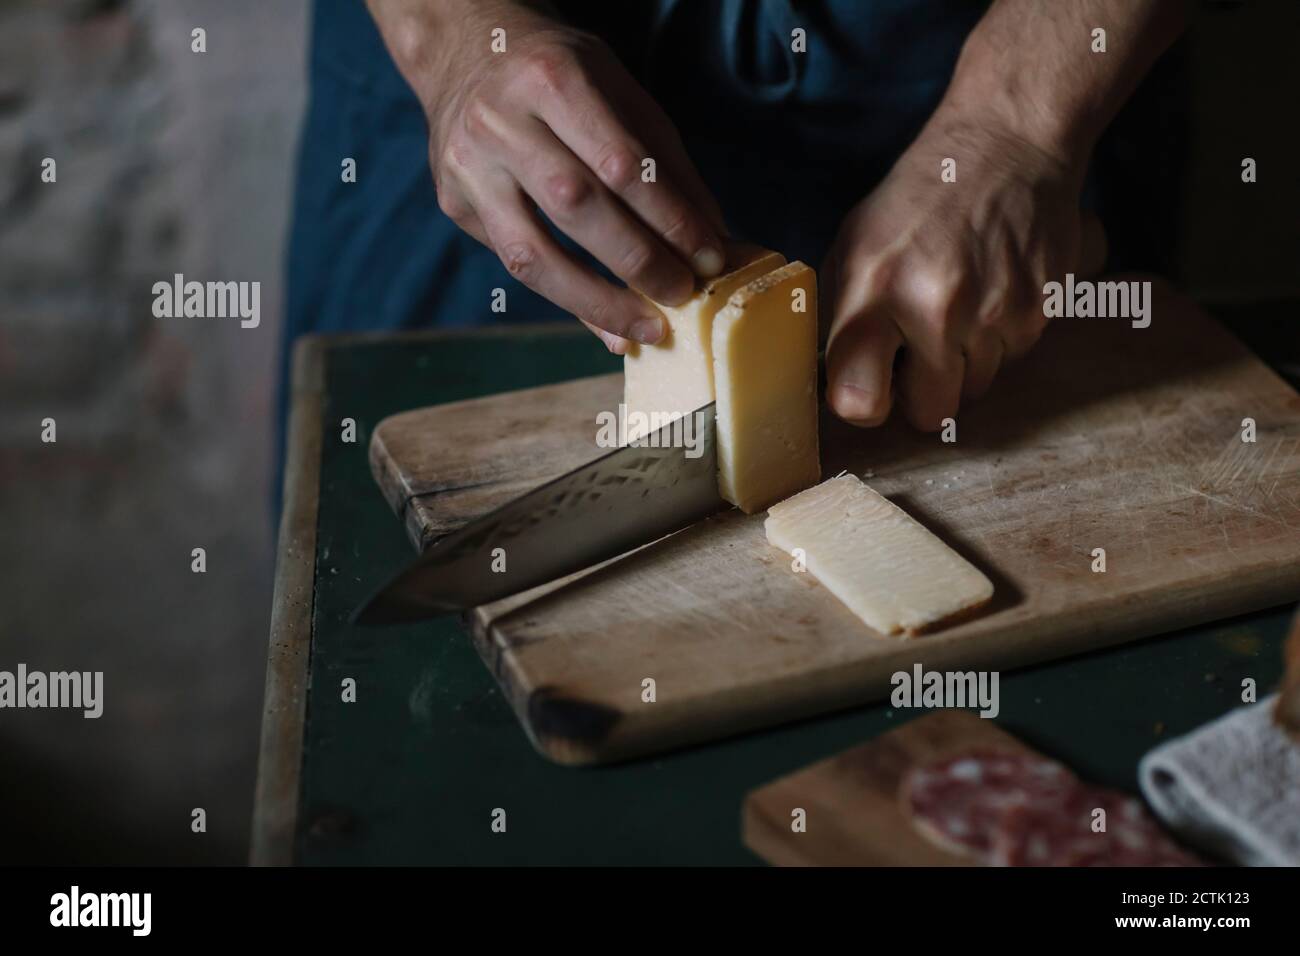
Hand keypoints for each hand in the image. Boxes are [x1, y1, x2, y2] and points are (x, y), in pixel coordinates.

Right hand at [368, 0, 727, 352]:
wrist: (468, 52)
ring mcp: (469, 167)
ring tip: (645, 329)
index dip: (670, 218)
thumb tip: (713, 239)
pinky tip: (606, 324)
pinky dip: (568, 301)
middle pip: (576, 206)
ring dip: (597, 302)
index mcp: (551, 79)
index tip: (709, 258)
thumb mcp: (621, 92)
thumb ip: (666, 163)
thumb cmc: (561, 74)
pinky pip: (516, 265)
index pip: (620, 162)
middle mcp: (499, 121)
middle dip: (638, 261)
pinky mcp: (455, 204)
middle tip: (682, 294)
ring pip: (532, 253)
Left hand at [822, 108, 1105, 430]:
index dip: (863, 405)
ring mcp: (993, 312)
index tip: (868, 390)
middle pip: (931, 413)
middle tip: (918, 350)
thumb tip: (836, 383)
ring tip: (958, 305)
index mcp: (874, 290)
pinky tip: (991, 290)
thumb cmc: (919, 198)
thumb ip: (844, 314)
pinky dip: (1000, 337)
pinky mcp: (1040, 310)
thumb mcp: (855, 244)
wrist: (1008, 143)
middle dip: (923, 391)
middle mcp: (935, 308)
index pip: (859, 398)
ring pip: (976, 388)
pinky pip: (1013, 359)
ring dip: (964, 362)